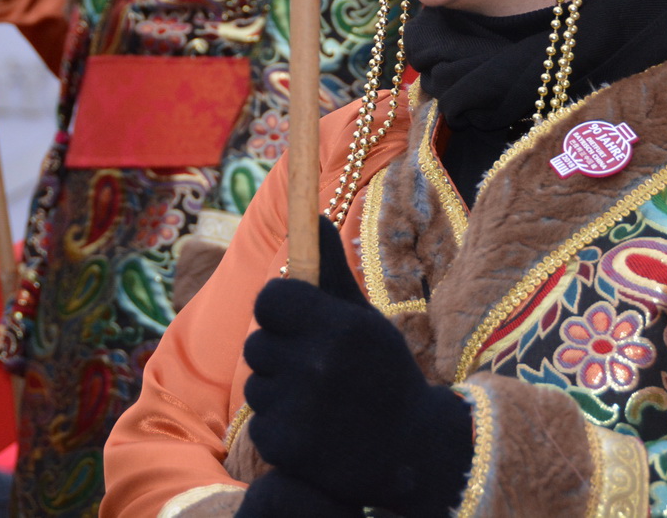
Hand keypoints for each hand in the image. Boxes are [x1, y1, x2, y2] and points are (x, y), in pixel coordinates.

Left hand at [243, 219, 471, 517]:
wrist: (411, 449)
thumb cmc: (384, 373)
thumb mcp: (364, 318)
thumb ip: (331, 269)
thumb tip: (314, 216)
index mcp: (338, 326)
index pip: (269, 300)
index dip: (278, 310)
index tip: (294, 322)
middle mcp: (317, 365)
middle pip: (255, 344)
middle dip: (278, 353)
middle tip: (313, 367)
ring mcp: (300, 409)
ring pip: (255, 385)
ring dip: (278, 392)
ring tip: (317, 401)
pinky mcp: (286, 446)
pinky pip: (259, 424)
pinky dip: (279, 428)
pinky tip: (313, 431)